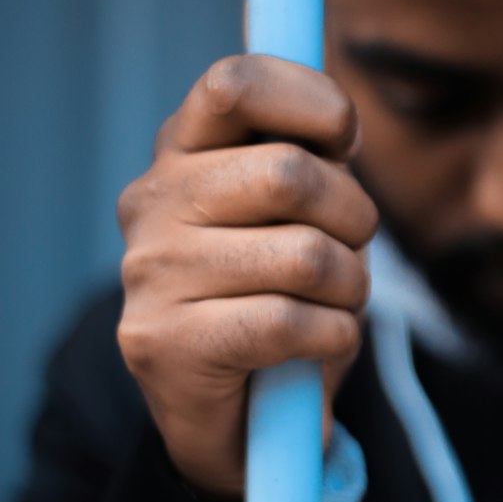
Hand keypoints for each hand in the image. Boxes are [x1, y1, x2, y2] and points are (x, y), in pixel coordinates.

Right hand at [117, 55, 377, 497]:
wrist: (234, 417)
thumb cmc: (280, 291)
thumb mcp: (300, 209)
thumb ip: (311, 154)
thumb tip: (339, 120)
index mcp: (181, 149)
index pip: (235, 84)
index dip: (312, 103)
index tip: (342, 144)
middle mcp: (152, 202)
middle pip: (289, 174)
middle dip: (353, 216)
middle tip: (350, 248)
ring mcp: (149, 273)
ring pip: (304, 255)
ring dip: (349, 287)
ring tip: (332, 304)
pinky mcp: (162, 343)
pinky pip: (289, 322)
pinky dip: (333, 336)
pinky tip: (319, 344)